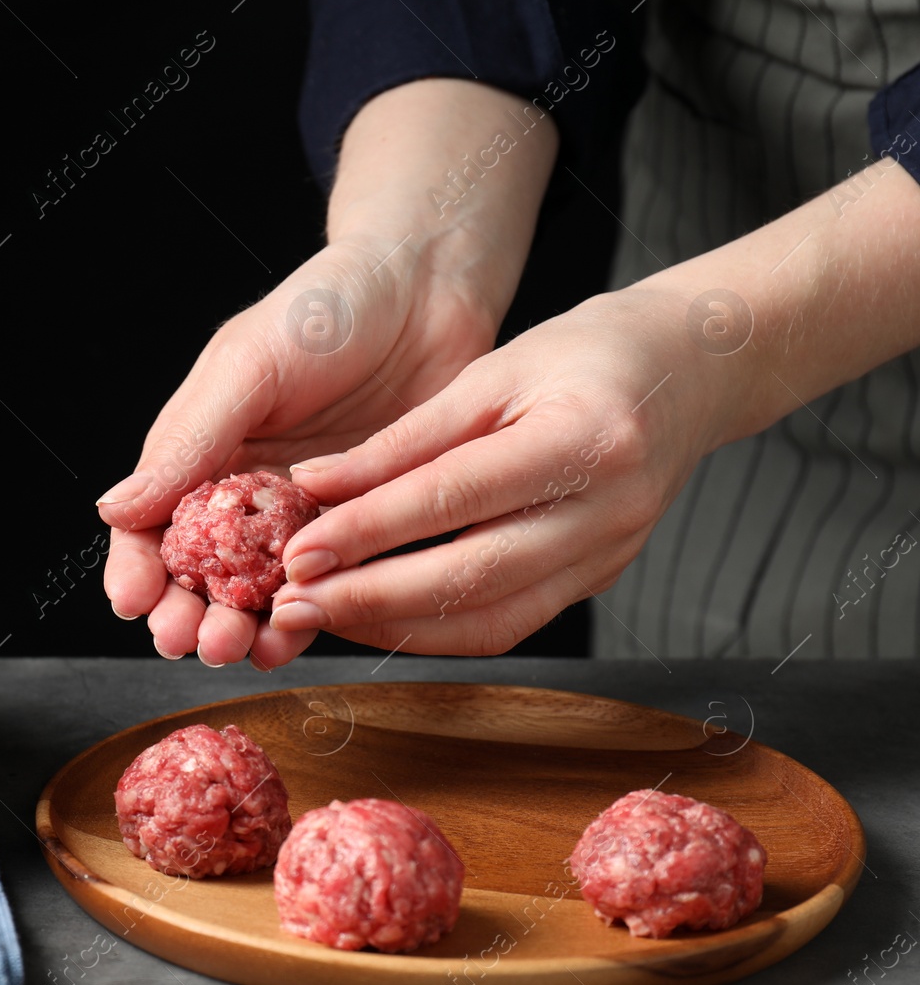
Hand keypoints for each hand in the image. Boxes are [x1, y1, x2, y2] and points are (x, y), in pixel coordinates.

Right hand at [97, 80, 559, 667]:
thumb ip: (188, 440)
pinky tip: (291, 640)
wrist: (429, 290)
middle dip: (186, 614)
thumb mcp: (248, 364)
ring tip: (236, 647)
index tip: (133, 602)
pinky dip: (307, 620)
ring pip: (257, 594)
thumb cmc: (327, 307)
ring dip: (240, 628)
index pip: (149, 527)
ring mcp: (302, 519)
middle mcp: (244, 495)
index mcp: (201, 454)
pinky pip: (327, 588)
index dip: (135, 569)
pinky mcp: (359, 532)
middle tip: (190, 638)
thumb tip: (114, 509)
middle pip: (198, 575)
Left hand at [271, 288, 715, 653]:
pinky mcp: (598, 581)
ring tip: (321, 616)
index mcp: (585, 438)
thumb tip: (314, 485)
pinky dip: (436, 629)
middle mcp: (607, 511)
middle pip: (473, 577)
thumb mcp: (491, 373)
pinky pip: (509, 623)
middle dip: (371, 599)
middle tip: (294, 603)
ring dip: (396, 627)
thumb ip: (403, 439)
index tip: (299, 551)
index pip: (454, 498)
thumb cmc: (587, 356)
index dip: (369, 531)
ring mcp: (609, 556)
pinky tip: (378, 616)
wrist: (692, 372)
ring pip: (491, 620)